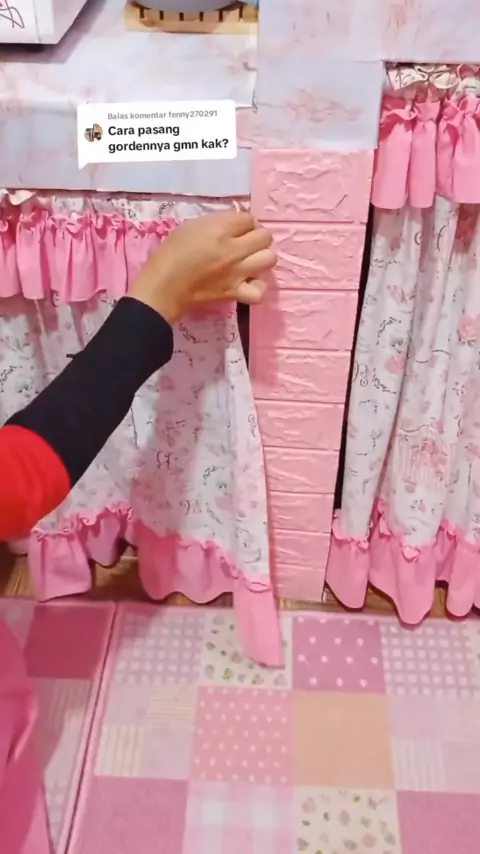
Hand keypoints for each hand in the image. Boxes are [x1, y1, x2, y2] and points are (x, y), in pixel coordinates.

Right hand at [129, 211, 275, 322]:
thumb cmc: (171, 253)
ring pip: (269, 259)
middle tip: (244, 243)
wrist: (163, 286)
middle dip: (256, 237)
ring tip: (249, 260)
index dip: (243, 222)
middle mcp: (233, 250)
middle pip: (265, 237)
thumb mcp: (190, 226)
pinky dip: (257, 286)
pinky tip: (248, 281)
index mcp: (219, 229)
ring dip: (261, 258)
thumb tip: (235, 224)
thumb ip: (216, 222)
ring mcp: (236, 273)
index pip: (249, 218)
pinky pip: (259, 291)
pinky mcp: (234, 293)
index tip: (234, 229)